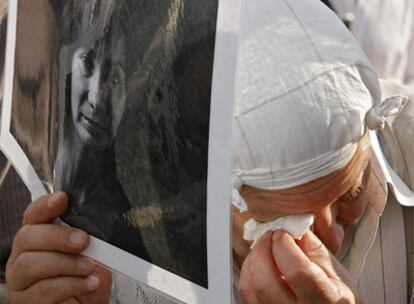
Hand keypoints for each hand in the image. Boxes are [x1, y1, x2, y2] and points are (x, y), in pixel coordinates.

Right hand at [5, 192, 111, 303]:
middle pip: (27, 236)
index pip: (34, 215)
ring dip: (65, 263)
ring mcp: (21, 281)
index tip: (62, 199)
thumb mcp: (94, 255)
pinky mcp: (26, 302)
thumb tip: (92, 228)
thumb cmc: (88, 279)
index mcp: (39, 238)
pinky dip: (71, 284)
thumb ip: (90, 240)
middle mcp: (24, 256)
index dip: (45, 205)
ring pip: (30, 264)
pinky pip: (42, 290)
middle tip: (83, 241)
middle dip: (57, 236)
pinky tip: (88, 283)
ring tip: (89, 267)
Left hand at [238, 230, 360, 303]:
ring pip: (250, 288)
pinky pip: (246, 293)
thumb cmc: (336, 298)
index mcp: (324, 299)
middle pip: (264, 282)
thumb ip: (314, 248)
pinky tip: (260, 263)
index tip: (283, 232)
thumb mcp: (338, 273)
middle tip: (270, 237)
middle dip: (262, 250)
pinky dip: (249, 271)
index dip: (284, 245)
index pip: (296, 271)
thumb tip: (293, 227)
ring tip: (264, 248)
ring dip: (253, 260)